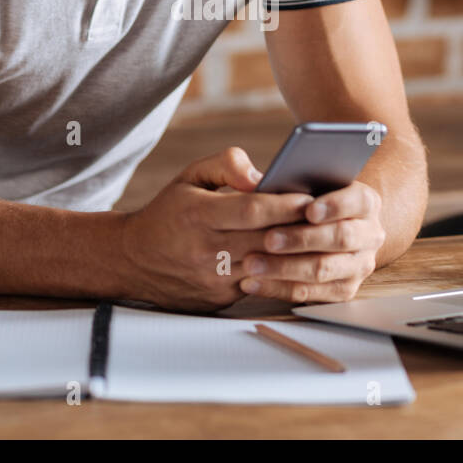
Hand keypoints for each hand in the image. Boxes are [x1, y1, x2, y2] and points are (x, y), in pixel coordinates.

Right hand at [116, 147, 314, 311]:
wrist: (132, 260)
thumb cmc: (169, 211)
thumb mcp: (190, 176)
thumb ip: (225, 164)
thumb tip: (260, 175)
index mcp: (198, 215)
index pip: (252, 210)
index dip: (284, 205)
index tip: (311, 198)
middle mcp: (205, 250)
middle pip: (266, 240)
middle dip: (300, 229)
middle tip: (330, 218)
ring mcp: (213, 279)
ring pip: (268, 267)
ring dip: (297, 254)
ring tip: (322, 239)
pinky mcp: (219, 299)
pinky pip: (259, 285)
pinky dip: (281, 272)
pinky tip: (301, 260)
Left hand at [238, 180, 385, 303]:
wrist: (321, 231)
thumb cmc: (302, 200)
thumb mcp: (296, 178)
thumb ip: (282, 176)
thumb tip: (250, 181)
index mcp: (365, 202)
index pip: (358, 201)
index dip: (335, 205)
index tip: (308, 210)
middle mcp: (369, 234)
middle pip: (341, 238)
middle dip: (302, 239)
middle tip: (268, 239)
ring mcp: (358, 265)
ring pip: (323, 270)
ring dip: (284, 268)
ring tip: (251, 264)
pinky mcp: (342, 291)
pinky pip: (310, 295)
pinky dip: (277, 289)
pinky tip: (251, 282)